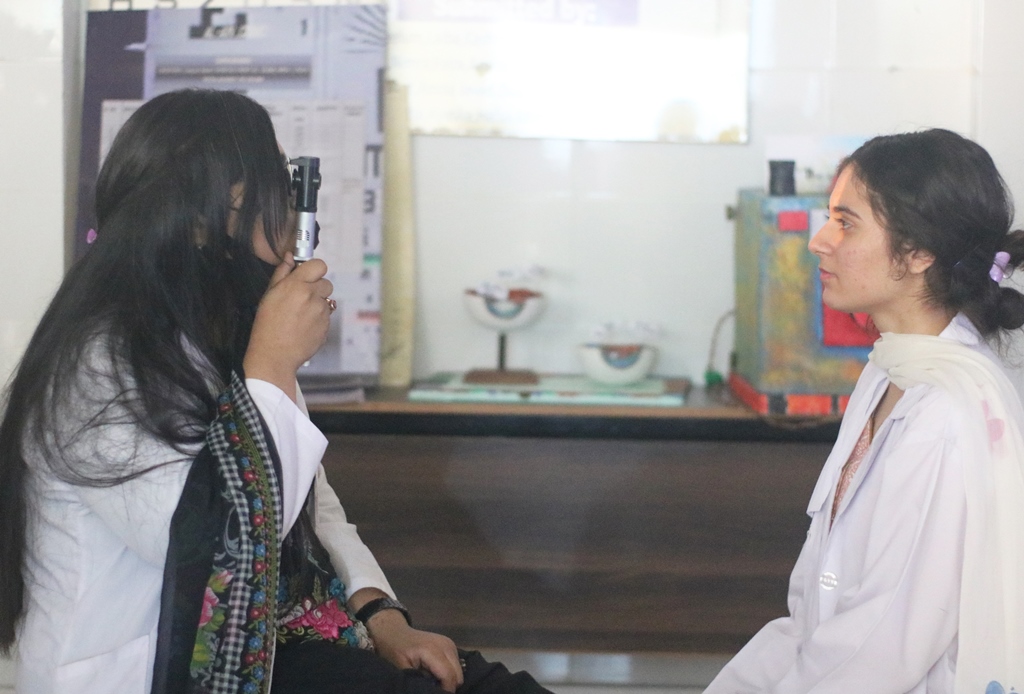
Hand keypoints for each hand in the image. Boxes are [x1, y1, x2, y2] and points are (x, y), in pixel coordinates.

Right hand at [244, 253, 333, 400]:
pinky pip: (326, 317)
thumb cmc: (267, 324)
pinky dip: (318, 319)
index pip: (319, 264)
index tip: (307, 275)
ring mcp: (322, 312)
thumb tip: (290, 257)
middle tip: (301, 299)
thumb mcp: (269, 295)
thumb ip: (282, 273)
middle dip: (316, 288)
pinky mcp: (327, 326)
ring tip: (299, 316)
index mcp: (297, 285)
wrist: (274, 355)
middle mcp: (312, 296)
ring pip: (326, 301)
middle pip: (326, 282)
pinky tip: (303, 327)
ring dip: (316, 305)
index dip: (314, 269)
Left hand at [366, 610, 463, 691]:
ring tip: (433, 680)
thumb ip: (420, 680)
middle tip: (433, 688)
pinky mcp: (451, 645)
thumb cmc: (396, 652)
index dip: (444, 690)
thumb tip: (433, 691)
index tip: (433, 693)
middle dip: (448, 686)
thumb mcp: (403, 669)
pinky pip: (457, 665)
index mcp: (432, 650)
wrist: (397, 634)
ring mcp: (450, 644)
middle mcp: (445, 645)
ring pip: (459, 671)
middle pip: (458, 675)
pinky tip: (436, 672)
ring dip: (449, 679)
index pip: (448, 675)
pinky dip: (450, 672)